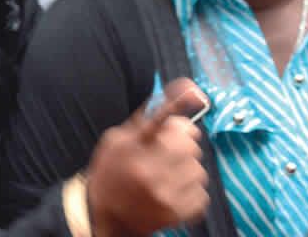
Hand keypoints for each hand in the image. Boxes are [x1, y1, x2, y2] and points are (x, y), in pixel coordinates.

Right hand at [85, 78, 209, 236]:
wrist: (106, 217)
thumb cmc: (111, 172)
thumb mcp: (116, 140)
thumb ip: (146, 117)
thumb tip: (178, 90)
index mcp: (131, 150)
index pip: (158, 121)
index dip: (178, 105)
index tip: (195, 93)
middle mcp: (148, 172)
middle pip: (189, 145)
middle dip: (183, 143)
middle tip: (170, 148)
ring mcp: (165, 195)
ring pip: (198, 169)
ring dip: (188, 168)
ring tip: (168, 173)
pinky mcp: (177, 213)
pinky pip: (202, 193)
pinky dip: (191, 191)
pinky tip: (173, 191)